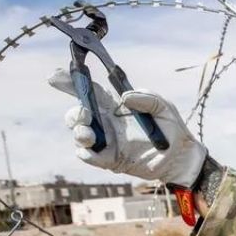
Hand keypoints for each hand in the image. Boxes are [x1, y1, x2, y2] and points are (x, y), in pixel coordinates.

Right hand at [48, 68, 205, 185]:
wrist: (180, 156)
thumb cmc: (171, 128)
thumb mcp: (163, 106)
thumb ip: (146, 97)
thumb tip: (124, 97)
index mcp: (115, 105)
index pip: (89, 91)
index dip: (70, 82)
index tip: (55, 76)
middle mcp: (106, 122)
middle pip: (76, 114)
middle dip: (74, 112)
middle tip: (85, 113)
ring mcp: (106, 141)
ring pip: (79, 135)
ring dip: (79, 132)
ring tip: (89, 134)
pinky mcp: (109, 159)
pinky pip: (88, 156)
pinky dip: (86, 153)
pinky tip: (90, 150)